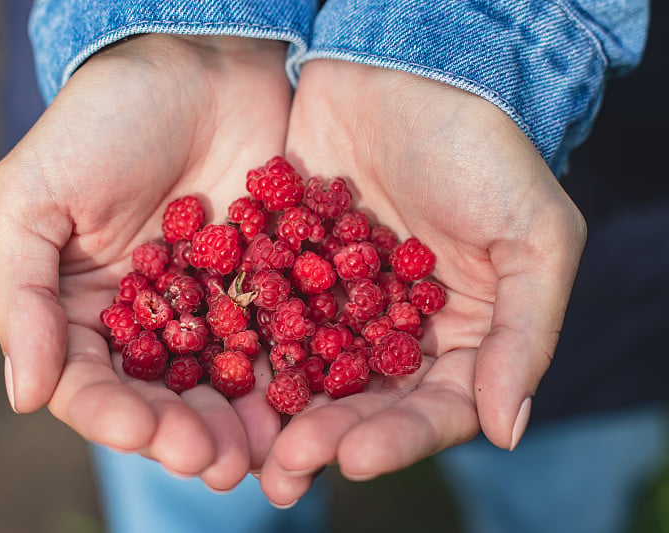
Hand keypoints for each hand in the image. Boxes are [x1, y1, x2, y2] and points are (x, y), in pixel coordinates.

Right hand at [0, 35, 290, 489]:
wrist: (197, 64)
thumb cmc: (101, 122)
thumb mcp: (32, 197)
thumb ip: (22, 295)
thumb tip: (23, 396)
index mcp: (79, 308)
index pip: (88, 382)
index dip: (112, 415)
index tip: (144, 432)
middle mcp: (146, 319)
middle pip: (161, 395)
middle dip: (184, 433)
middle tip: (216, 464)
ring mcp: (210, 305)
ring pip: (221, 381)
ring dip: (239, 423)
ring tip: (260, 455)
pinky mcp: (268, 284)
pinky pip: (277, 339)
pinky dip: (289, 376)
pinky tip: (305, 406)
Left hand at [258, 59, 585, 504]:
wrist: (408, 71)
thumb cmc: (485, 150)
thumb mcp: (534, 236)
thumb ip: (525, 333)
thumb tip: (509, 430)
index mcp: (460, 334)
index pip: (435, 406)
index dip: (399, 439)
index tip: (355, 459)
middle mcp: (396, 328)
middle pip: (364, 402)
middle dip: (329, 435)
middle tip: (288, 466)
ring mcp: (339, 300)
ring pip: (309, 370)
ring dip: (280, 410)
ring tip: (247, 446)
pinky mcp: (289, 267)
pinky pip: (266, 315)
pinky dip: (246, 346)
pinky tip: (216, 374)